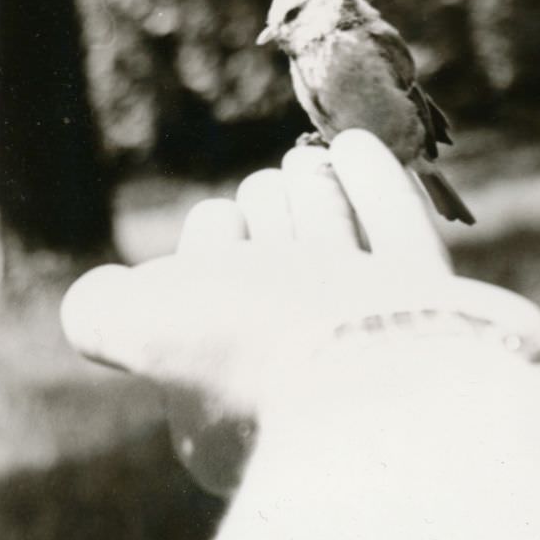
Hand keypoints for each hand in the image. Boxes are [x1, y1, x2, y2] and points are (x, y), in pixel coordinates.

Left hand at [61, 130, 539, 489]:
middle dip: (275, 215)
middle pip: (282, 260)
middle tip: (277, 196)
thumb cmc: (264, 356)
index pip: (217, 287)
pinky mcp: (440, 321)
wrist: (394, 387)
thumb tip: (99, 296)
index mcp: (235, 393)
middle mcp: (307, 376)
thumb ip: (103, 316)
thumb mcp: (147, 331)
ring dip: (316, 193)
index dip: (218, 248)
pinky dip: (374, 187)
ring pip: (338, 248)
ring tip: (310, 163)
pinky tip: (355, 146)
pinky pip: (400, 239)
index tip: (236, 263)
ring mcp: (378, 348)